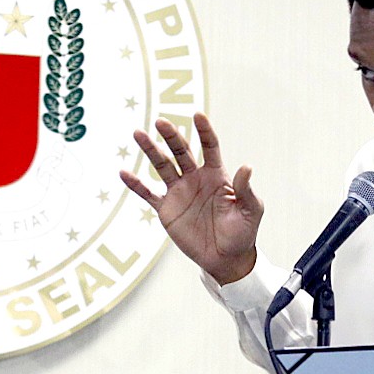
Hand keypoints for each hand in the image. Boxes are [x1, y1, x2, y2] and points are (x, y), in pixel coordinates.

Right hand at [120, 113, 261, 284]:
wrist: (226, 258)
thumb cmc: (242, 232)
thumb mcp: (250, 210)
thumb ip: (245, 189)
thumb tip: (246, 166)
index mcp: (216, 174)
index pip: (209, 146)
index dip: (204, 131)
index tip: (198, 115)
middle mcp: (195, 178)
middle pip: (181, 151)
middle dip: (171, 136)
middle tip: (161, 122)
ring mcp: (179, 192)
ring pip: (162, 166)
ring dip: (150, 150)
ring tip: (138, 133)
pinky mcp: (166, 209)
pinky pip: (148, 194)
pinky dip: (136, 184)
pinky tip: (124, 173)